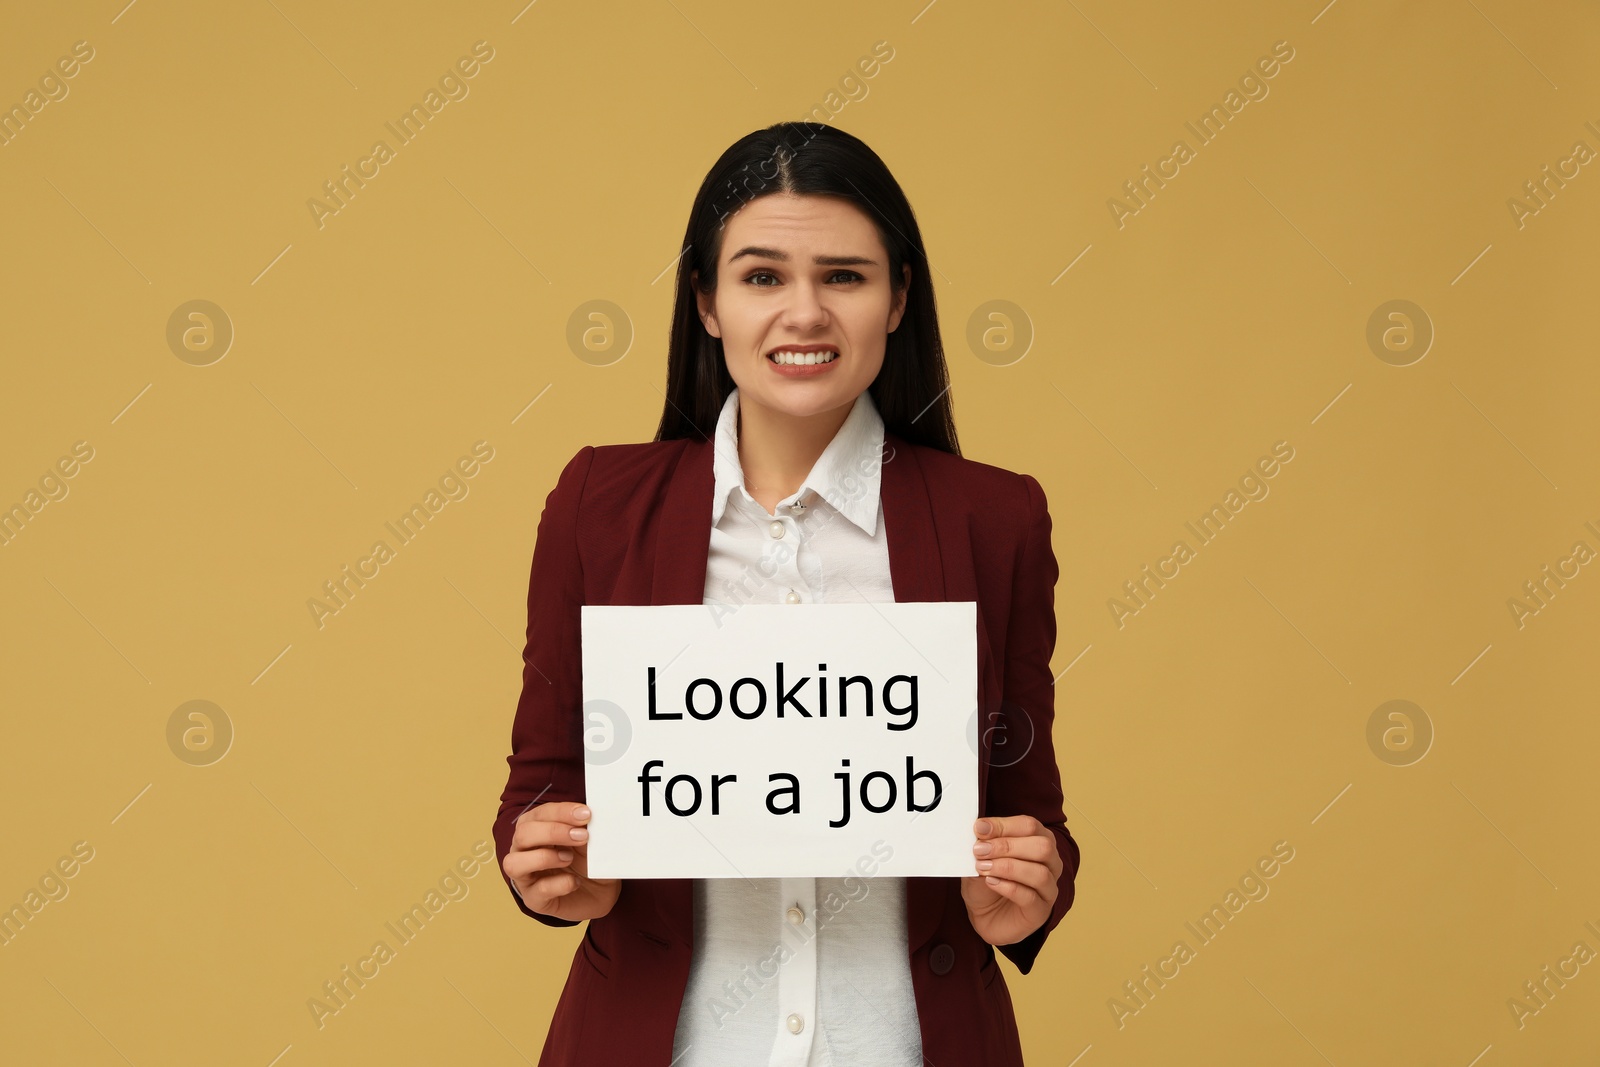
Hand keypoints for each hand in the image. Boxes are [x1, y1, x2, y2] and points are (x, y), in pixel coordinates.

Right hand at [502, 802, 620, 920]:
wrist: (599, 892)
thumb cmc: (587, 860)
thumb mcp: (589, 840)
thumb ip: (583, 827)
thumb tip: (588, 815)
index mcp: (535, 829)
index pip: (539, 814)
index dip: (561, 812)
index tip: (585, 814)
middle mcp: (523, 851)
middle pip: (522, 834)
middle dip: (553, 832)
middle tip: (582, 836)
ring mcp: (525, 877)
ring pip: (514, 863)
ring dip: (544, 857)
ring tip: (569, 858)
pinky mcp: (534, 900)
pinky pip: (538, 891)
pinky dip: (560, 884)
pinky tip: (575, 882)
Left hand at [960, 814, 1061, 946]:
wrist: (985, 916)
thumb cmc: (986, 883)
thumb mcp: (980, 859)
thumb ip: (983, 845)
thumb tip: (980, 829)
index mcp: (1039, 841)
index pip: (1030, 826)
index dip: (1004, 825)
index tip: (979, 828)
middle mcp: (1051, 864)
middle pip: (1042, 846)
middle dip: (1008, 845)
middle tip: (980, 850)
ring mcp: (1049, 889)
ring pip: (1040, 873)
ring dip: (1007, 867)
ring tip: (983, 868)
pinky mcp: (1041, 911)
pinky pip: (1030, 897)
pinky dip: (1008, 887)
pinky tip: (991, 882)